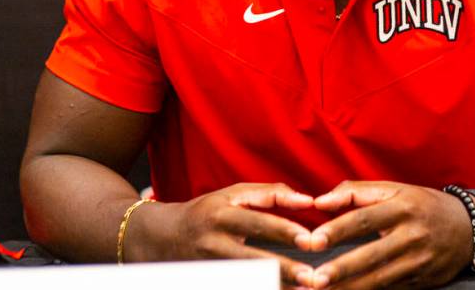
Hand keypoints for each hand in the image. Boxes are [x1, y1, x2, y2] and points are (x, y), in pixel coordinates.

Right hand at [131, 182, 315, 286]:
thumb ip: (271, 194)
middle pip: (252, 258)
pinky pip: (237, 288)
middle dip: (283, 268)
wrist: (163, 237)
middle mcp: (214, 241)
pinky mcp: (208, 282)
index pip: (256, 221)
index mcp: (221, 213)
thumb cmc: (208, 211)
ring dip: (276, 286)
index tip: (309, 240)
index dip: (283, 230)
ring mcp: (209, 266)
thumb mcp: (233, 194)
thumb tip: (308, 200)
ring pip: (246, 280)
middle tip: (311, 277)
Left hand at [295, 181, 471, 288]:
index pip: (365, 219)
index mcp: (402, 207)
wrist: (468, 227)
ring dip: (350, 288)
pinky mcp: (422, 280)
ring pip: (380, 278)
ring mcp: (418, 261)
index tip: (314, 240)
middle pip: (372, 255)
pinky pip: (391, 289)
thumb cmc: (422, 204)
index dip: (338, 230)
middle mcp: (411, 235)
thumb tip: (320, 202)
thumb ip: (355, 192)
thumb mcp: (394, 189)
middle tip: (315, 278)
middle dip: (342, 269)